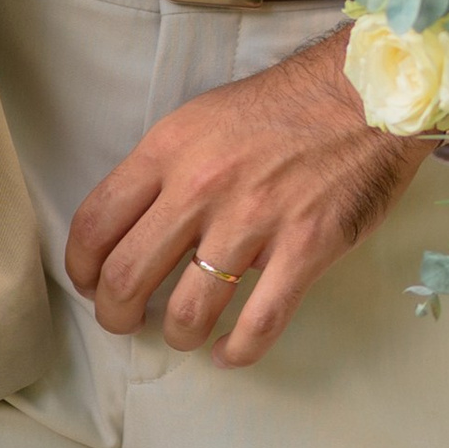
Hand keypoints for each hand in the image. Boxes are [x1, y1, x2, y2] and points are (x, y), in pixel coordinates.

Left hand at [65, 33, 429, 366]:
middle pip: (128, 277)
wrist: (367, 94)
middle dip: (116, 315)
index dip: (82, 269)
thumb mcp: (203, 118)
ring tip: (186, 335)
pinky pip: (259, 322)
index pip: (94, 224)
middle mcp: (201, 188)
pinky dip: (238, 350)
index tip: (91, 284)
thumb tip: (135, 224)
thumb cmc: (286, 106)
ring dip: (178, 335)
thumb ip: (164, 168)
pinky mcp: (305, 248)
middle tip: (127, 322)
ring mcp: (254, 221)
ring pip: (188, 311)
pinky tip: (229, 353)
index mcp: (168, 151)